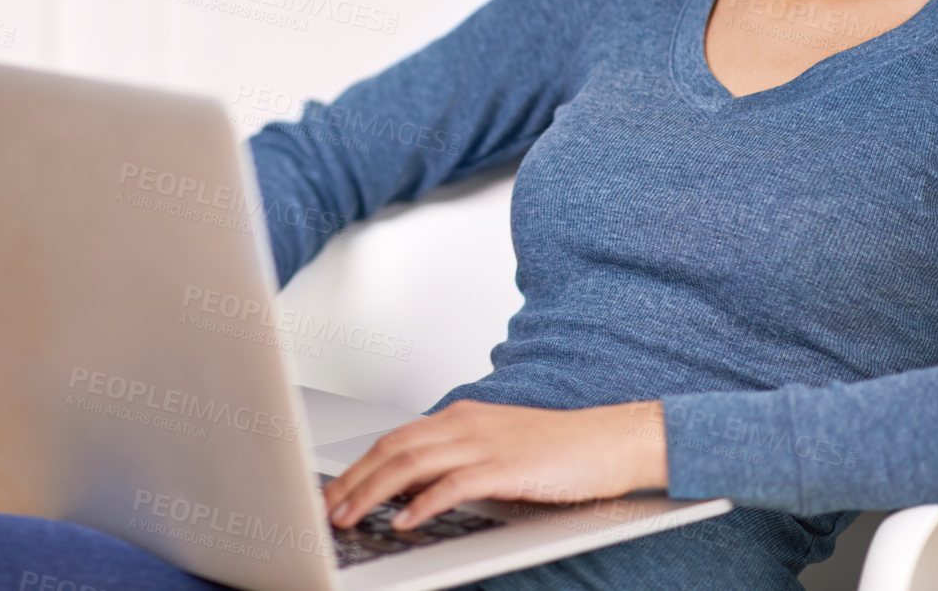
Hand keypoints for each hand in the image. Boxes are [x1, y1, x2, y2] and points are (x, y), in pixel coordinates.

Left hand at [321, 398, 667, 531]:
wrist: (608, 441)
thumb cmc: (555, 449)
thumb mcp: (494, 447)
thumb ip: (454, 459)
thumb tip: (411, 487)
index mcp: (459, 417)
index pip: (394, 439)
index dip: (358, 465)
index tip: (333, 490)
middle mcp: (465, 424)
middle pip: (393, 449)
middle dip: (354, 480)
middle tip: (328, 508)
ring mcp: (484, 444)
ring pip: (412, 464)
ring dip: (374, 492)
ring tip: (351, 516)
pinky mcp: (506, 467)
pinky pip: (453, 485)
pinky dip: (423, 503)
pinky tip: (404, 520)